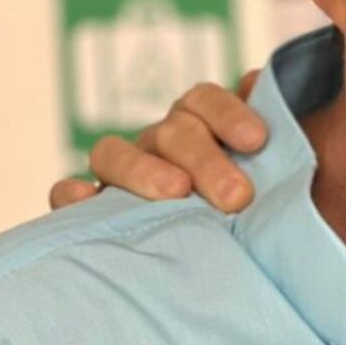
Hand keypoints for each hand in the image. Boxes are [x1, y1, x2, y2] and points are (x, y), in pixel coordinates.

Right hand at [48, 71, 267, 212]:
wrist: (232, 263)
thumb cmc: (259, 211)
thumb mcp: (276, 174)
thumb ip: (276, 134)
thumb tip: (257, 81)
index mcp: (200, 126)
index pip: (203, 100)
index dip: (228, 112)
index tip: (258, 140)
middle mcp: (159, 144)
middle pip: (171, 132)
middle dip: (205, 160)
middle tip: (236, 196)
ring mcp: (121, 176)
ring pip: (113, 153)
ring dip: (142, 170)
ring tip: (175, 193)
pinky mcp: (92, 211)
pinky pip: (68, 194)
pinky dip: (72, 194)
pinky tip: (86, 201)